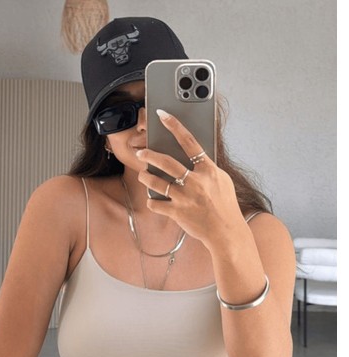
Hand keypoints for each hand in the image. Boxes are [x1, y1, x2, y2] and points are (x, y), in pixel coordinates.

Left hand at [137, 110, 245, 248]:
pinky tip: (153, 200)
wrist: (226, 232)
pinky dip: (152, 201)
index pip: (190, 142)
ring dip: (146, 178)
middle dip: (149, 155)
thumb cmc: (225, 206)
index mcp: (208, 171)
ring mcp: (185, 198)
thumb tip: (195, 157)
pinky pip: (156, 204)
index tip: (162, 115)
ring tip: (143, 176)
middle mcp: (196, 182)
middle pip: (166, 162)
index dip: (175, 126)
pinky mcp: (178, 213)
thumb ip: (207, 169)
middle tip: (141, 153)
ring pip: (156, 182)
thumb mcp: (222, 181)